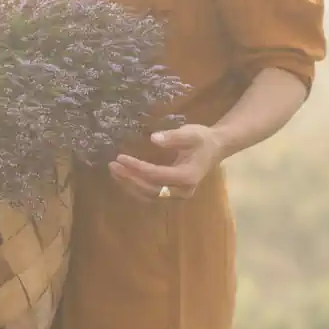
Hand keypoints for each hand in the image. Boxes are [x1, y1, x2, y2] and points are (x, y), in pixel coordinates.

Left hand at [107, 123, 224, 202]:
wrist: (215, 148)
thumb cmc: (203, 139)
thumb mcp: (191, 133)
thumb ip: (173, 137)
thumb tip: (153, 139)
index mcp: (187, 176)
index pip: (157, 175)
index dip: (138, 167)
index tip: (121, 157)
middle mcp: (182, 190)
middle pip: (151, 189)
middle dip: (130, 178)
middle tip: (113, 165)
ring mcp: (177, 195)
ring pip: (149, 195)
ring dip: (130, 185)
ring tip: (114, 171)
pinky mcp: (172, 193)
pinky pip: (151, 195)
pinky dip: (136, 188)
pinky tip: (124, 177)